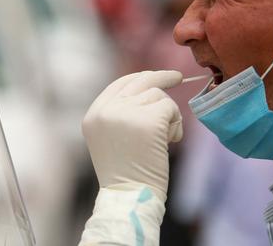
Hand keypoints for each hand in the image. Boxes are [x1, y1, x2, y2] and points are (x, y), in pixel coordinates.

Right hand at [82, 70, 182, 201]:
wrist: (129, 197)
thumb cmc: (125, 175)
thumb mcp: (109, 139)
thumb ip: (119, 114)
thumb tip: (147, 90)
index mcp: (93, 115)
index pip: (119, 84)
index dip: (140, 78)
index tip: (155, 76)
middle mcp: (106, 110)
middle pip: (140, 81)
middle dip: (162, 77)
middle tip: (179, 77)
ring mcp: (126, 113)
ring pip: (158, 96)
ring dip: (169, 116)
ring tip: (164, 141)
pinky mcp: (148, 120)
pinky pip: (170, 109)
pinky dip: (176, 125)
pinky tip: (169, 143)